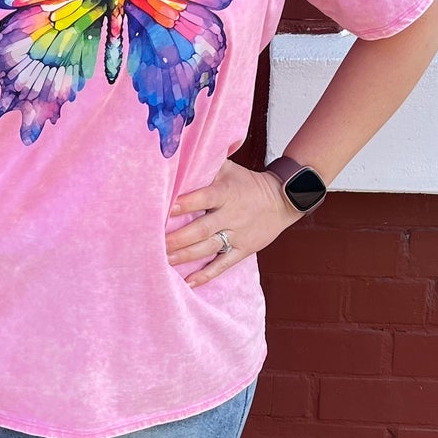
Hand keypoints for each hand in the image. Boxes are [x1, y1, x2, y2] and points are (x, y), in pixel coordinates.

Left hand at [165, 159, 302, 288]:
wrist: (283, 199)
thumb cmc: (247, 182)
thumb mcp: (229, 169)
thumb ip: (206, 165)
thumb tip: (178, 156)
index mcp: (226, 193)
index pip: (204, 198)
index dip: (186, 204)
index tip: (166, 209)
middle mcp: (231, 215)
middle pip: (202, 229)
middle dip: (178, 238)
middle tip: (155, 243)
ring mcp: (238, 235)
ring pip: (209, 248)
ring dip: (186, 256)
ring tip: (164, 260)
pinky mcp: (243, 250)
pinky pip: (223, 264)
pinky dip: (206, 274)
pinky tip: (189, 282)